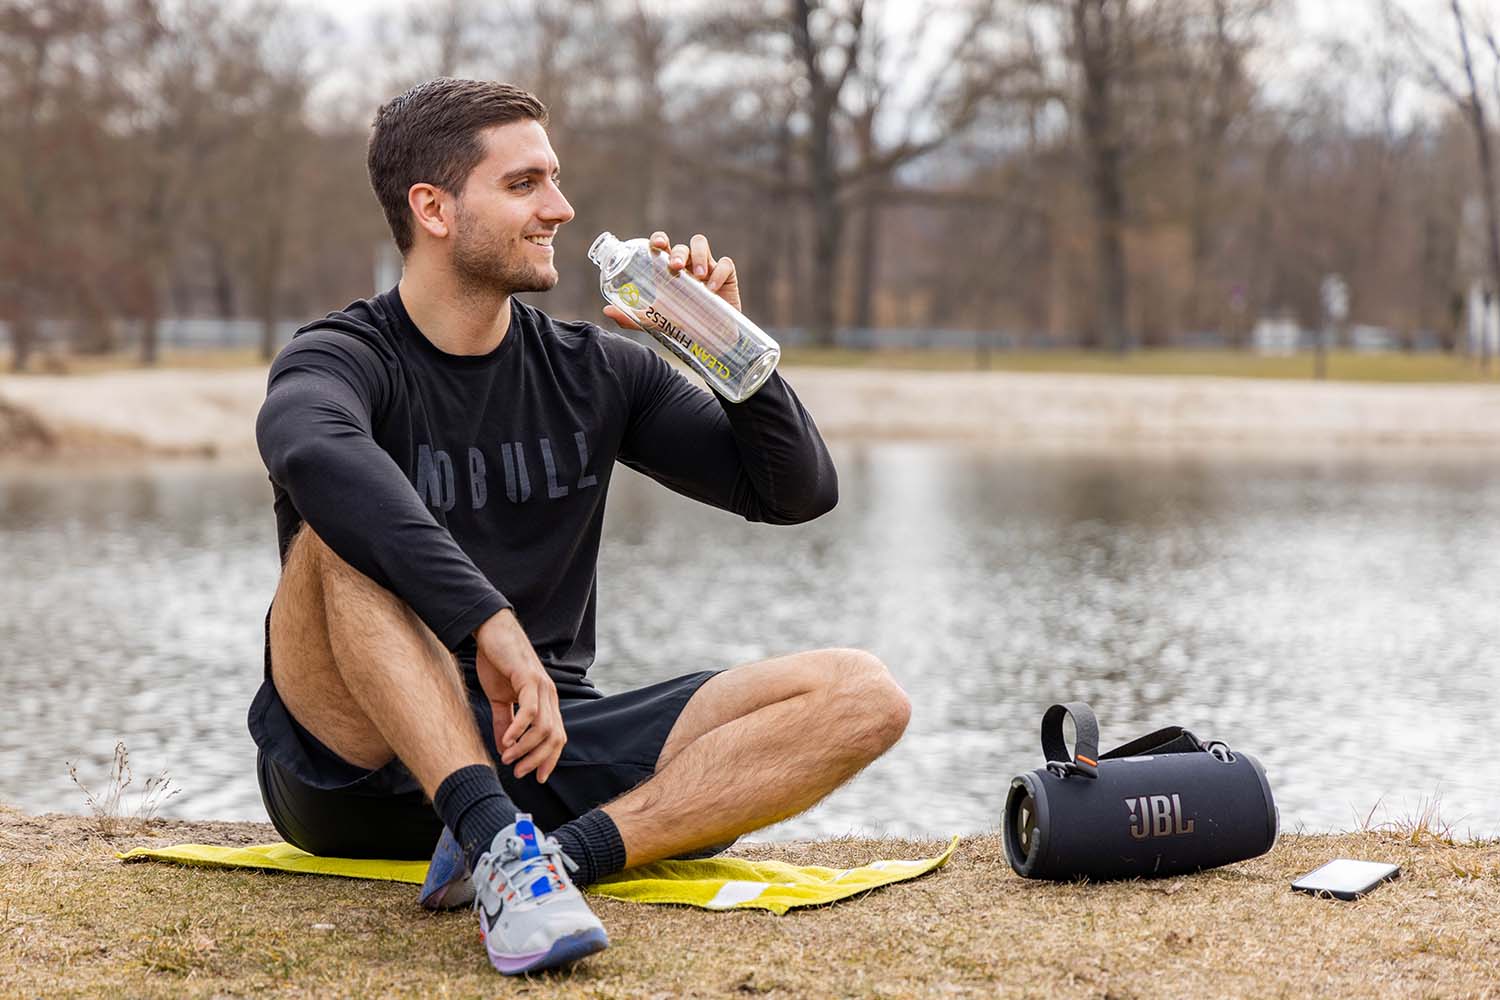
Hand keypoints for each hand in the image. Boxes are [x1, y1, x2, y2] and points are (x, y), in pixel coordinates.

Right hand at [473, 609, 565, 782]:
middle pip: (554, 736)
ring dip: (525, 747)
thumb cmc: (497, 662)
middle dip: (538, 759)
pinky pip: (529, 709)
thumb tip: (504, 749)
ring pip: (543, 727)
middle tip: (519, 772)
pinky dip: (519, 728)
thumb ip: (504, 723)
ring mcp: (541, 686)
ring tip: (508, 758)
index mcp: (545, 701)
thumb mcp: (500, 698)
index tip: (537, 778)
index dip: (549, 759)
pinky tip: (506, 740)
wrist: (492, 631)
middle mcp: (549, 695)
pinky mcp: (528, 678)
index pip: (557, 736)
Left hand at [603, 231, 741, 329]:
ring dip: (698, 256)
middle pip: (682, 246)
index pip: (663, 246)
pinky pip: (725, 265)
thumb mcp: (656, 322)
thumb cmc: (683, 326)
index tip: (657, 245)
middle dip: (677, 252)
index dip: (659, 240)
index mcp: (669, 270)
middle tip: (674, 267)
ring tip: (696, 275)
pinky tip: (712, 289)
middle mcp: (687, 265)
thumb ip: (632, 318)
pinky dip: (719, 274)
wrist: (711, 341)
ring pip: (702, 246)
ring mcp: (708, 268)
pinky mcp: (728, 277)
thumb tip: (606, 311)